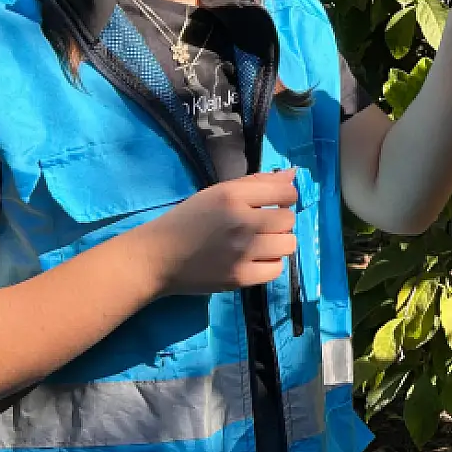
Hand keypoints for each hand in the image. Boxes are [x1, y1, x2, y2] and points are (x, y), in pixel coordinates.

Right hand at [141, 170, 300, 295]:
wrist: (158, 257)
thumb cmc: (188, 220)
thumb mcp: (218, 192)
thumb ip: (258, 182)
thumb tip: (294, 174)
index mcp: (233, 196)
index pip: (286, 193)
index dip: (285, 198)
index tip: (274, 204)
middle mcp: (241, 222)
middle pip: (288, 220)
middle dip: (279, 221)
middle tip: (260, 225)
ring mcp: (242, 252)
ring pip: (288, 245)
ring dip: (277, 242)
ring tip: (259, 242)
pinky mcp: (240, 277)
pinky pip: (276, 269)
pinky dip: (269, 264)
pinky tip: (254, 259)